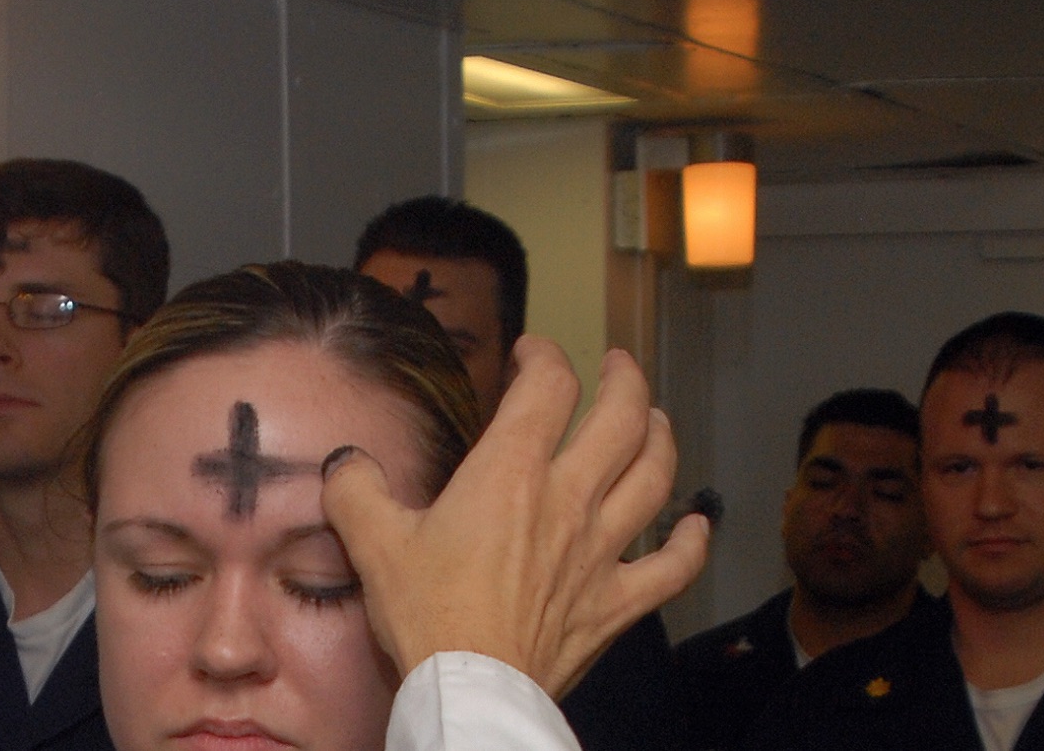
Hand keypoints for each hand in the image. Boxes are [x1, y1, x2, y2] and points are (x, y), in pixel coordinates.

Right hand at [321, 337, 708, 695]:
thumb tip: (346, 463)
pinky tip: (697, 525)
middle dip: (624, 379)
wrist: (470, 690)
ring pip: (656, 477)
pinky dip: (692, 542)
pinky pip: (674, 566)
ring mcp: (600, 551)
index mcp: (510, 473)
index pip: (547, 387)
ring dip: (662, 439)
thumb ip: (355, 488)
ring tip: (656, 420)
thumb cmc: (427, 615)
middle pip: (623, 418)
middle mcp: (567, 500)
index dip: (544, 355)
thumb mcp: (371, 541)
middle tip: (617, 365)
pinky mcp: (616, 602)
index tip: (531, 353)